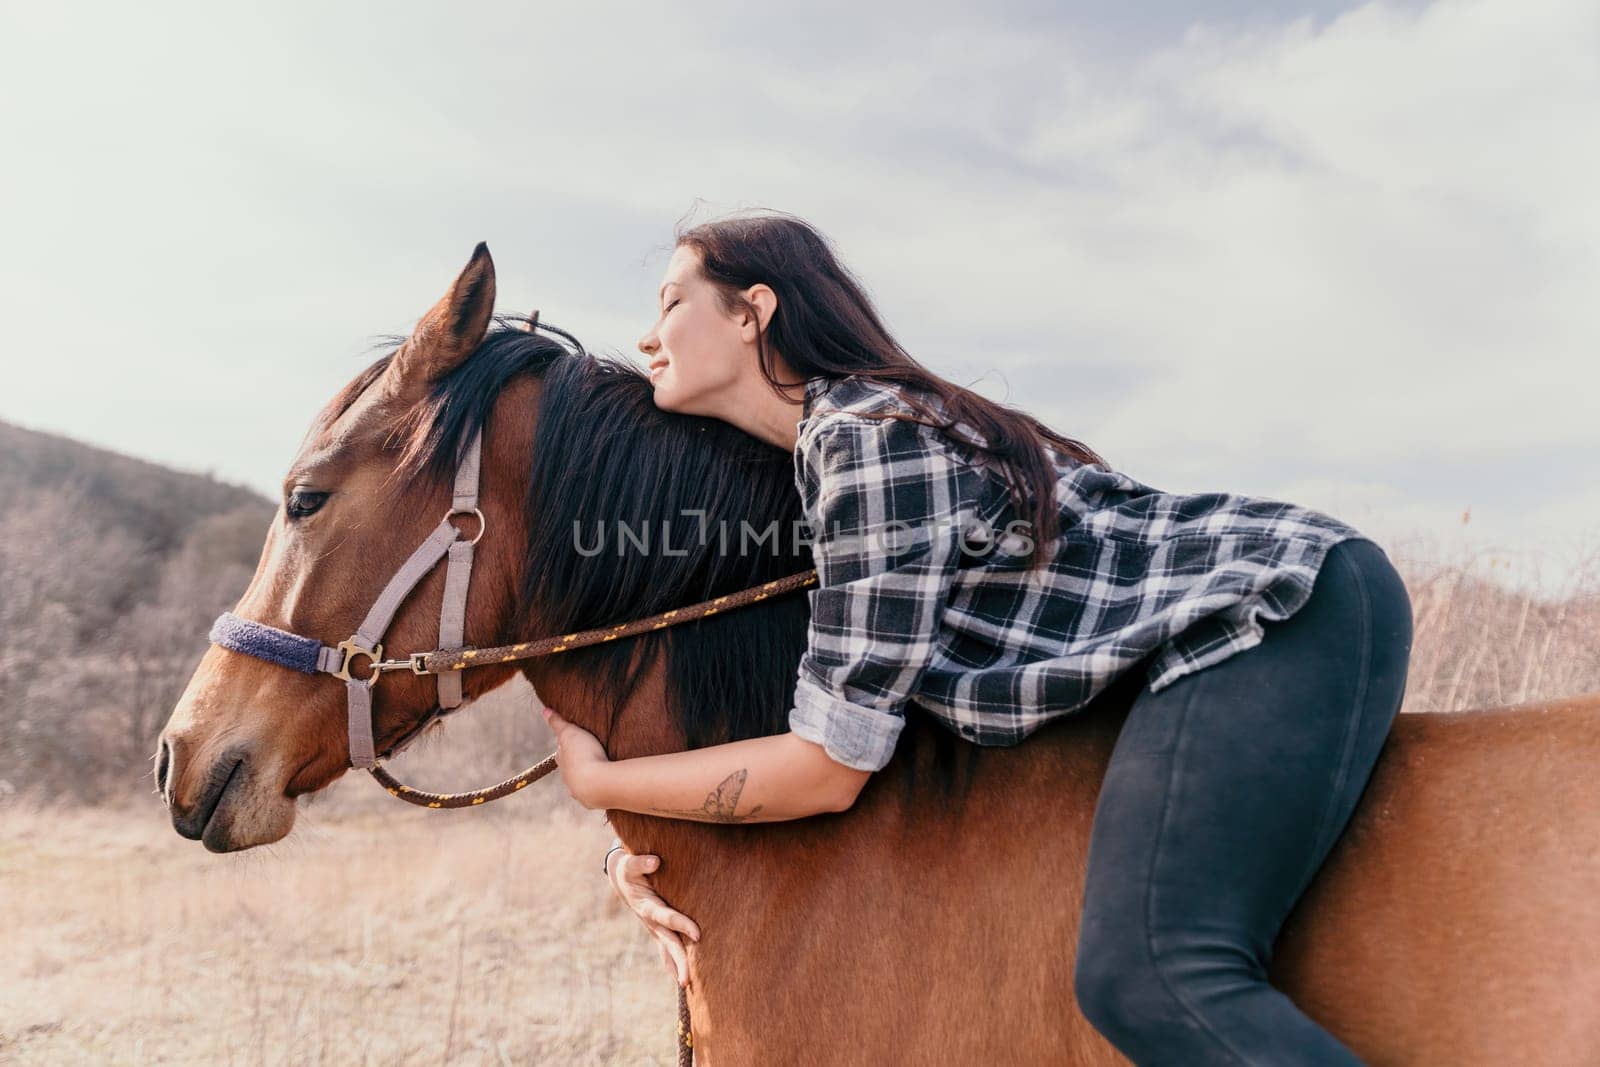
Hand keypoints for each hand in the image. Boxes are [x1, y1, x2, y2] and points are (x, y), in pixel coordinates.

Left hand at [541, 706, 609, 807]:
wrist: (597, 784)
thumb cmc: (584, 755)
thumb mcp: (570, 733)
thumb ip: (557, 723)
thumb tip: (544, 710)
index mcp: (562, 761)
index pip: (561, 752)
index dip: (567, 746)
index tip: (574, 742)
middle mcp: (567, 778)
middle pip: (569, 769)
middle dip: (576, 764)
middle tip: (587, 756)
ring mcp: (578, 791)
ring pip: (579, 783)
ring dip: (586, 778)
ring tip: (597, 773)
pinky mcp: (591, 801)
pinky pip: (593, 794)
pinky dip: (596, 790)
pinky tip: (602, 788)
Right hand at [606, 844, 701, 987]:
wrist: (623, 880)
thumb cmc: (629, 870)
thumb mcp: (629, 863)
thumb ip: (640, 863)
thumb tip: (654, 861)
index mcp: (647, 907)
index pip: (667, 918)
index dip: (681, 924)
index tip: (698, 934)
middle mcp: (651, 923)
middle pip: (668, 944)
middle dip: (679, 961)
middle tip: (686, 980)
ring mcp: (655, 929)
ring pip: (668, 950)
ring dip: (677, 967)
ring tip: (687, 985)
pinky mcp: (659, 930)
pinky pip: (667, 950)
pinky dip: (673, 963)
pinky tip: (682, 981)